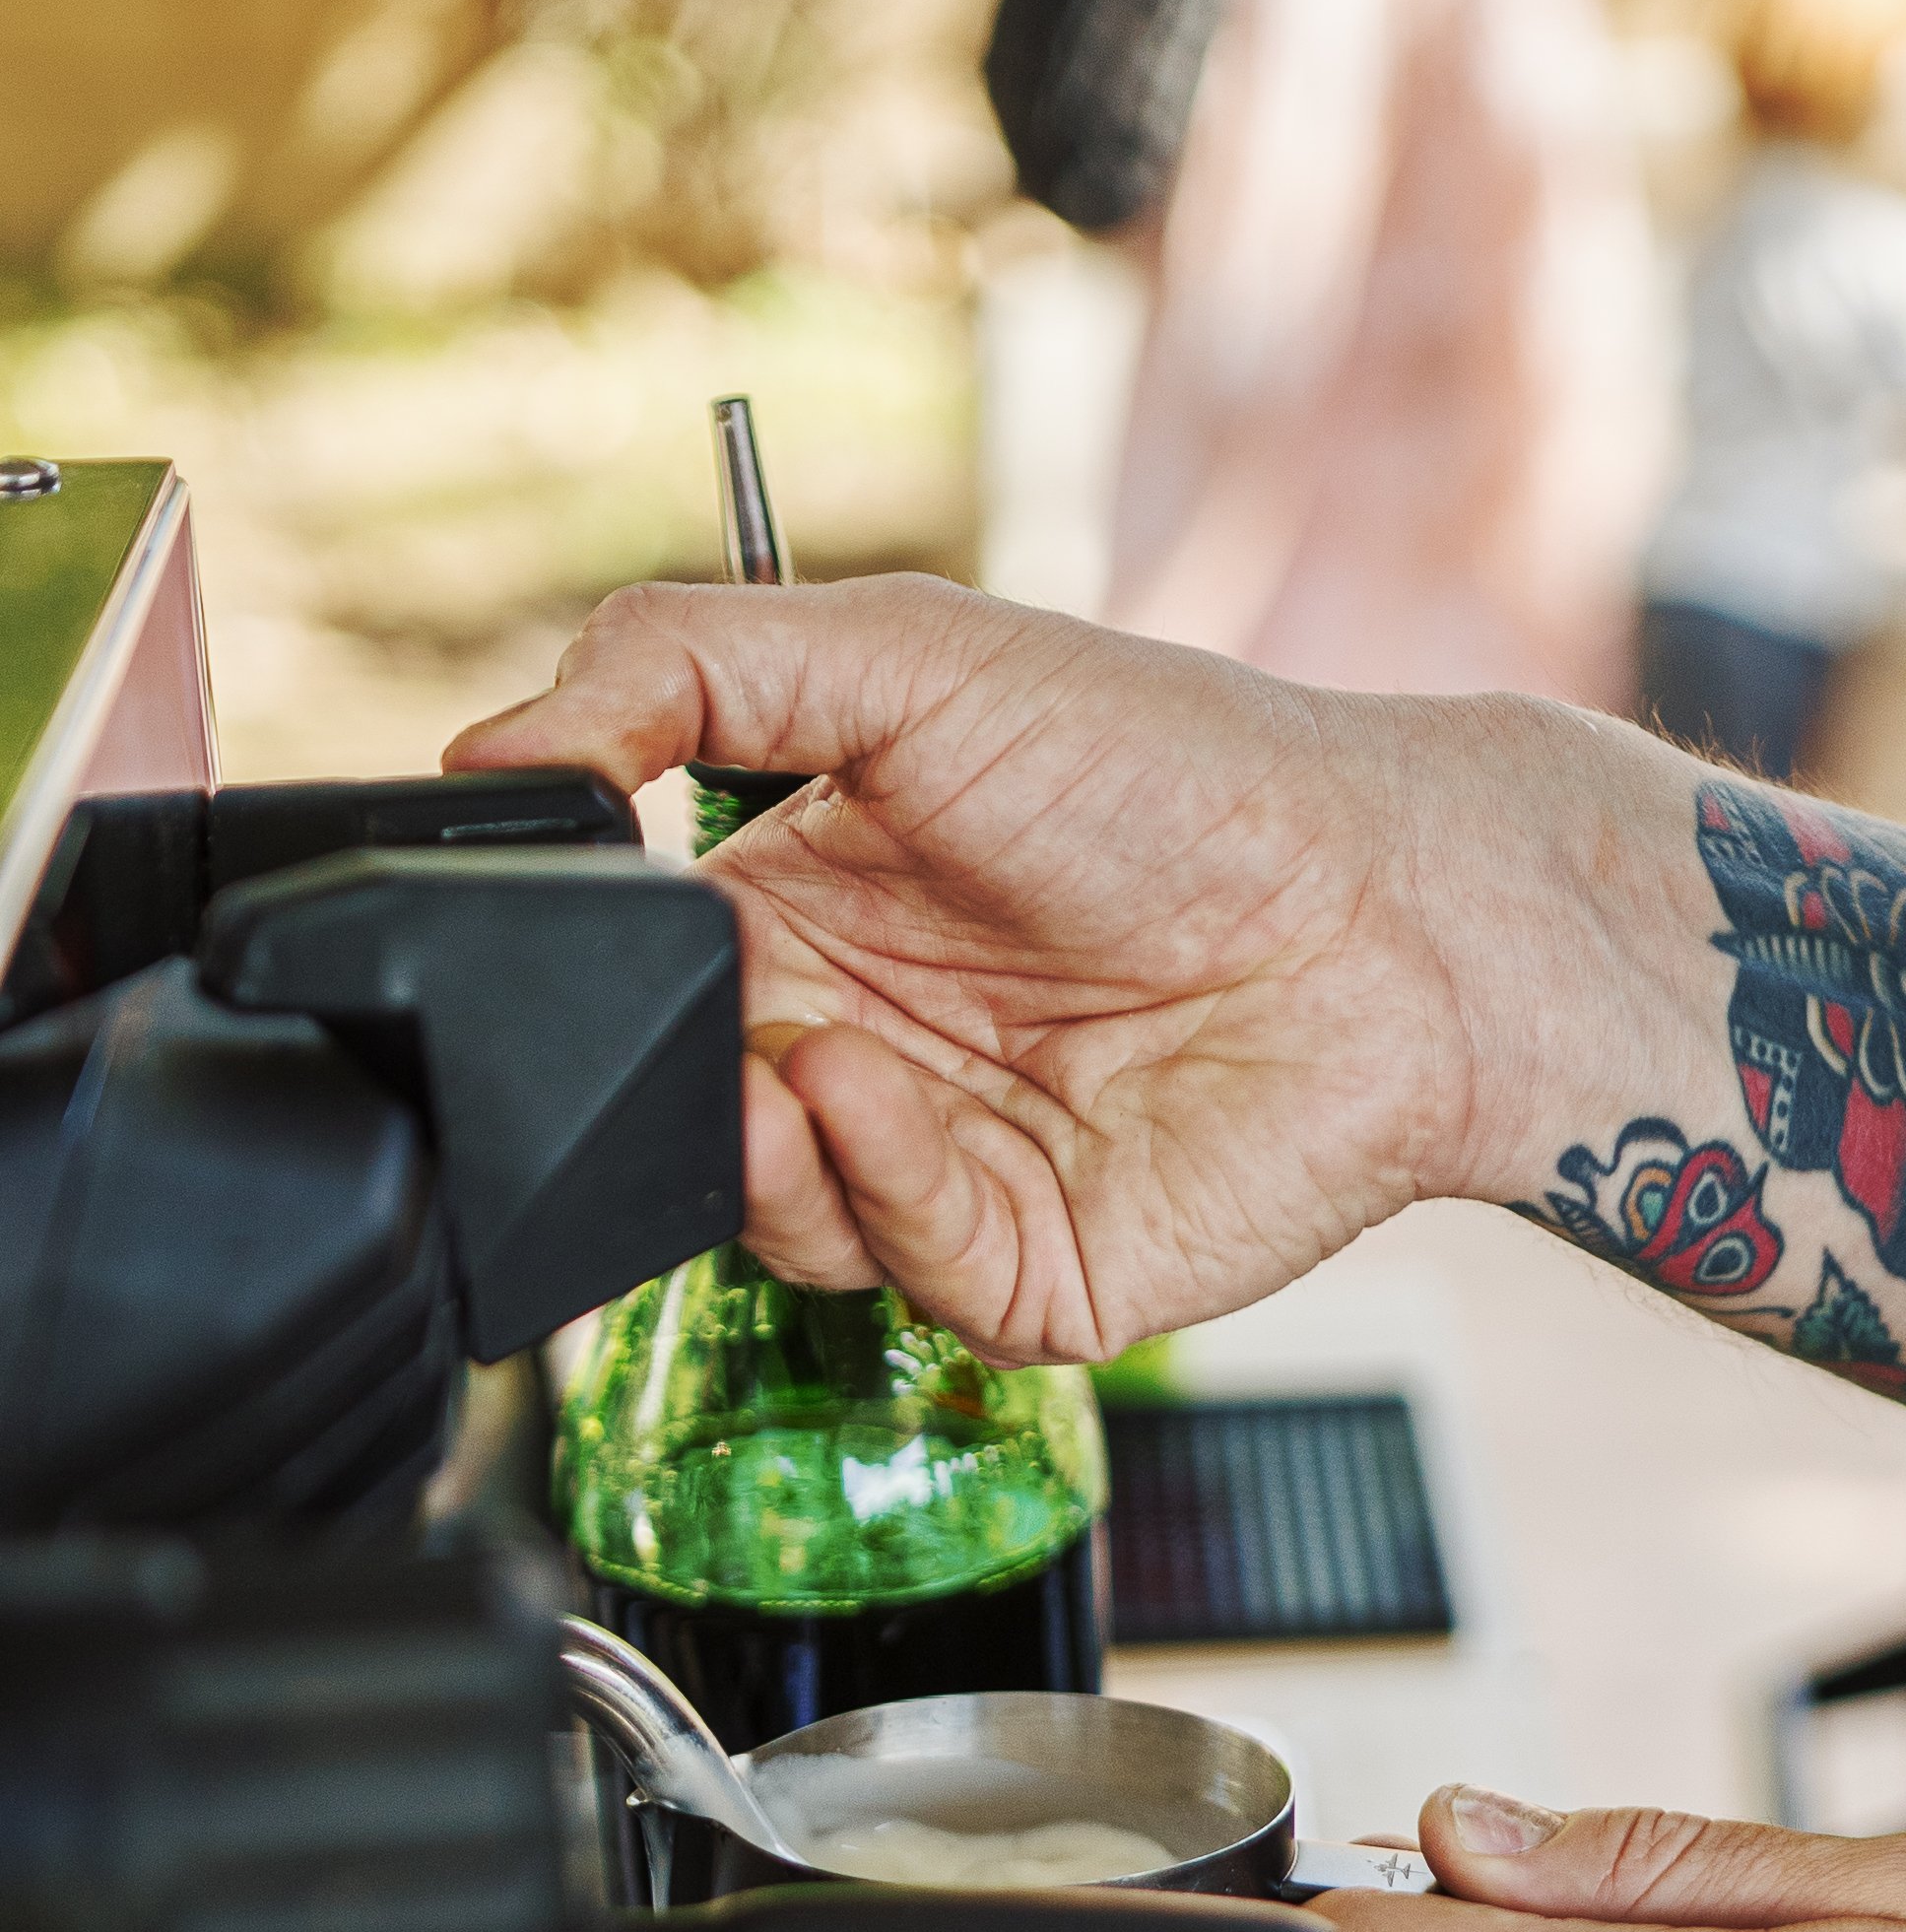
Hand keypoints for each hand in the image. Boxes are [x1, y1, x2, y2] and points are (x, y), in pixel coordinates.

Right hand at [446, 579, 1636, 1361]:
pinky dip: (867, 1180)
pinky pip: (892, 1264)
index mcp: (810, 919)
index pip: (638, 979)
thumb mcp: (907, 653)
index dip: (592, 969)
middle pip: (683, 1117)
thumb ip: (682, 668)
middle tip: (681, 1016)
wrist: (1387, 906)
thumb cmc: (1181, 770)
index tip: (569, 917)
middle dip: (656, 1081)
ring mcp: (938, 1178)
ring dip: (748, 1148)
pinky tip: (875, 1088)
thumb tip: (492, 753)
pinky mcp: (1020, 1279)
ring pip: (766, 1220)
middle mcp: (861, 1057)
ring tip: (791, 1055)